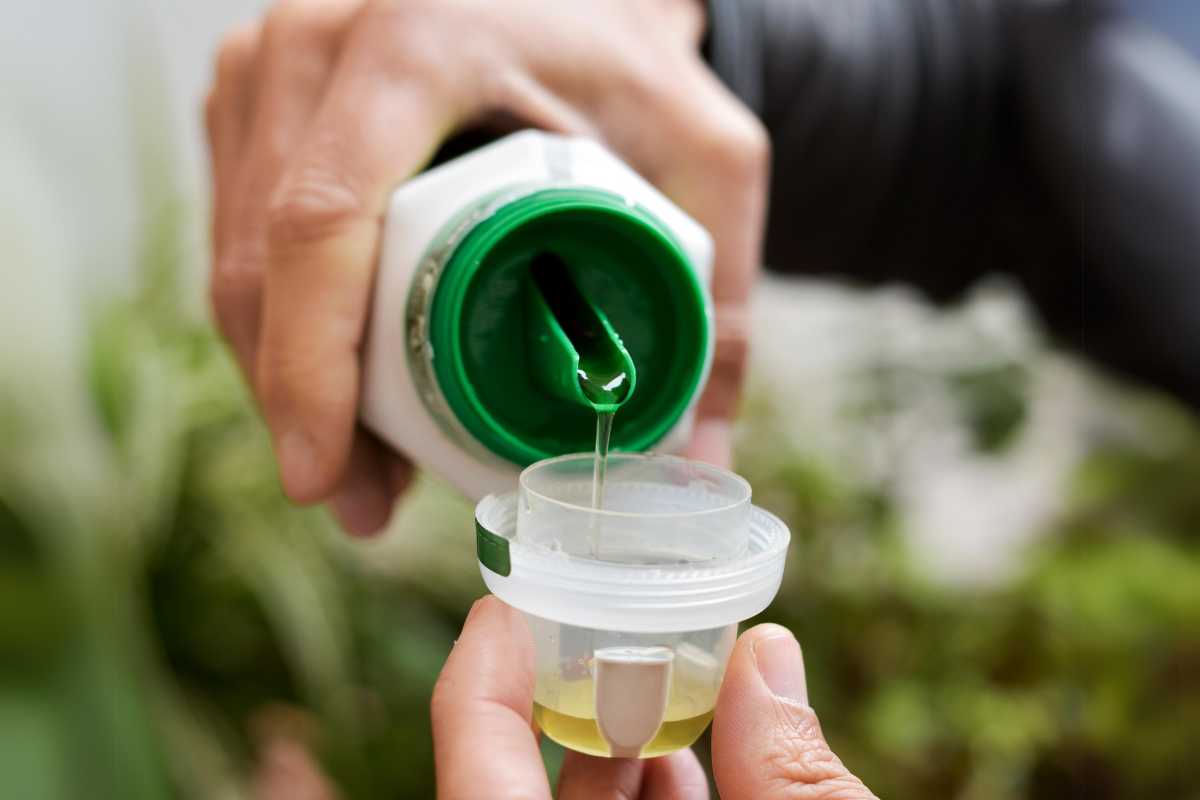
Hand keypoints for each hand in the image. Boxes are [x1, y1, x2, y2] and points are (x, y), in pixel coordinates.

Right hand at [205, 0, 767, 534]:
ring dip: (284, 376)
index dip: (310, 364)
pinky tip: (338, 390)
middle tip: (366, 501)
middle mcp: (318, 42)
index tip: (322, 473)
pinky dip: (281, 323)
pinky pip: (239, 232)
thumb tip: (694, 469)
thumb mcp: (709, 163)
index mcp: (419, 44)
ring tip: (364, 470)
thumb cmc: (638, 67)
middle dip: (299, 400)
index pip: (324, 217)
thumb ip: (720, 308)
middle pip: (264, 258)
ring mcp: (270, 65)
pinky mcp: (256, 98)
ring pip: (239, 256)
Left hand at [431, 597, 877, 798]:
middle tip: (592, 634)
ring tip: (658, 696)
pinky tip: (685, 770)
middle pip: (508, 795)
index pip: (477, 778)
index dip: (477, 686)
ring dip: (609, 763)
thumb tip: (766, 655)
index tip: (500, 608)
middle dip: (559, 710)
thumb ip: (794, 777)